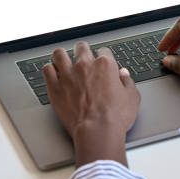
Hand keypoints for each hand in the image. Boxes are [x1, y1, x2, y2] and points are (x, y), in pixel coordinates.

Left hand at [42, 42, 140, 166]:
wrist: (97, 131)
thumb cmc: (115, 116)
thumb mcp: (132, 97)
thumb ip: (127, 81)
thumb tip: (123, 74)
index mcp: (105, 65)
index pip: (103, 51)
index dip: (104, 56)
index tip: (102, 61)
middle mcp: (85, 66)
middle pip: (81, 47)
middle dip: (82, 50)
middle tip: (82, 56)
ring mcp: (68, 75)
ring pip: (60, 54)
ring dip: (62, 55)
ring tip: (62, 59)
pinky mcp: (55, 87)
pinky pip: (47, 70)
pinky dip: (49, 69)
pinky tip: (52, 72)